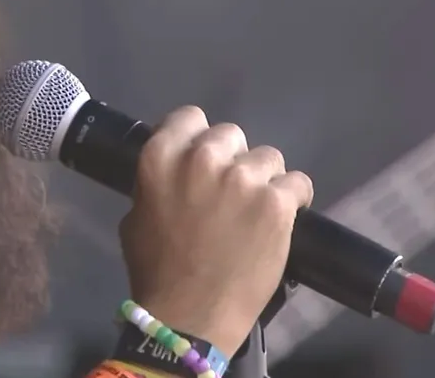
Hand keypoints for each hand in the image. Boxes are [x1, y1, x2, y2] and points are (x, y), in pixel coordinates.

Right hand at [119, 106, 312, 357]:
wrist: (189, 317)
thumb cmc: (156, 272)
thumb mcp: (137, 218)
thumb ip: (157, 183)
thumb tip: (175, 174)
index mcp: (161, 157)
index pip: (190, 117)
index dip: (200, 137)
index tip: (206, 160)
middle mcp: (203, 158)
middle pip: (232, 135)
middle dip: (233, 160)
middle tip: (231, 193)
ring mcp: (243, 179)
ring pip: (268, 158)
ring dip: (265, 181)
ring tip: (257, 212)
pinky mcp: (276, 203)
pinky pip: (298, 184)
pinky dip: (294, 200)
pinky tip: (284, 219)